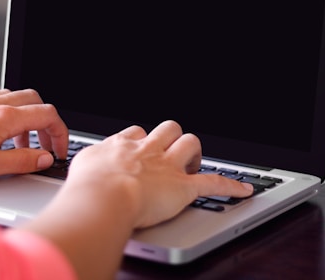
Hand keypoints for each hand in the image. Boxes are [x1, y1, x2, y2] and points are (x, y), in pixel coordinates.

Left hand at [0, 89, 68, 181]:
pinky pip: (3, 103)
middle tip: (47, 146)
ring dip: (30, 120)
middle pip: (37, 102)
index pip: (47, 116)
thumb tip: (44, 159)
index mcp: (5, 117)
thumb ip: (22, 161)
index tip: (59, 151)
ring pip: (20, 100)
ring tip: (25, 146)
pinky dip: (13, 116)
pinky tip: (4, 136)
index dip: (61, 134)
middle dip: (48, 124)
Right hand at [67, 120, 253, 227]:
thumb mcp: (81, 166)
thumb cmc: (87, 185)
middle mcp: (148, 150)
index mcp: (123, 145)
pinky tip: (243, 189)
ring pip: (190, 144)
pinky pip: (214, 182)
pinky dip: (231, 186)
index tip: (142, 149)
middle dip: (171, 138)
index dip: (142, 140)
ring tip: (194, 163)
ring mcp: (167, 166)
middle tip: (170, 152)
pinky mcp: (184, 187)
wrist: (103, 196)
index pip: (137, 132)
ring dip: (194, 153)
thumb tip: (87, 165)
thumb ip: (88, 162)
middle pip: (167, 129)